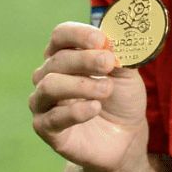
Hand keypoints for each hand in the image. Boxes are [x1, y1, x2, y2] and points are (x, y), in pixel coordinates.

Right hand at [28, 21, 148, 171]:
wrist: (126, 137)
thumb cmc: (122, 99)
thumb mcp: (127, 75)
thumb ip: (119, 56)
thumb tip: (112, 39)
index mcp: (66, 56)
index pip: (61, 35)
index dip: (78, 34)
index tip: (100, 40)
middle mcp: (48, 76)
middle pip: (57, 59)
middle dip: (86, 60)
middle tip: (109, 63)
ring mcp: (44, 102)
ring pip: (49, 85)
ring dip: (81, 84)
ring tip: (106, 89)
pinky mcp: (46, 128)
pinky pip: (52, 117)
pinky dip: (75, 111)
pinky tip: (95, 108)